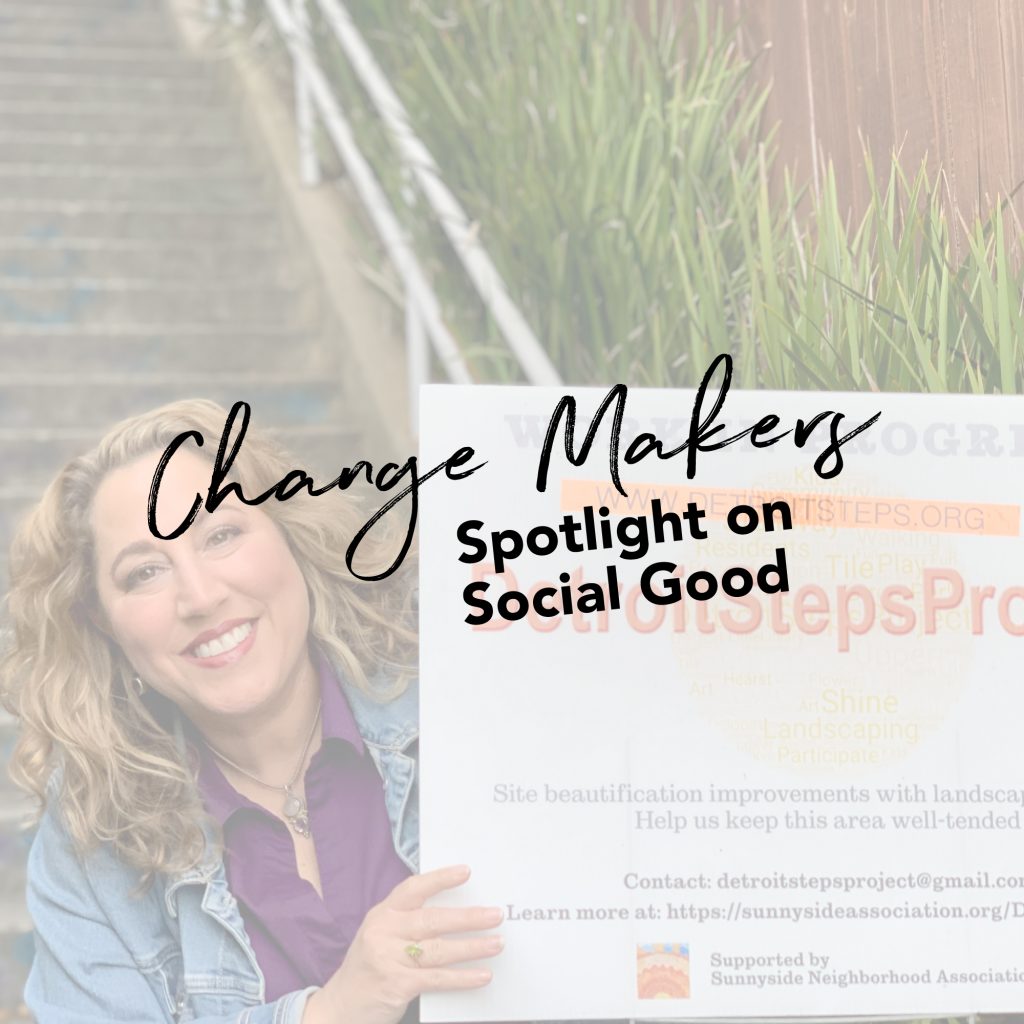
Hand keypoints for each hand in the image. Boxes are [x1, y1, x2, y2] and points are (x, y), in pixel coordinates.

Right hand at [303, 865, 502, 1023]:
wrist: (340, 1007)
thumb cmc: (369, 966)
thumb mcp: (381, 935)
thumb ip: (408, 923)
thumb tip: (456, 914)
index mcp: (382, 914)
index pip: (413, 889)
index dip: (440, 879)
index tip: (466, 871)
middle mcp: (384, 932)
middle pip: (432, 920)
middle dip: (468, 917)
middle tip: (495, 914)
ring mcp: (389, 959)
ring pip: (439, 950)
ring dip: (473, 947)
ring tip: (497, 943)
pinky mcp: (396, 985)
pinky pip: (437, 979)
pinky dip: (462, 977)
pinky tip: (482, 975)